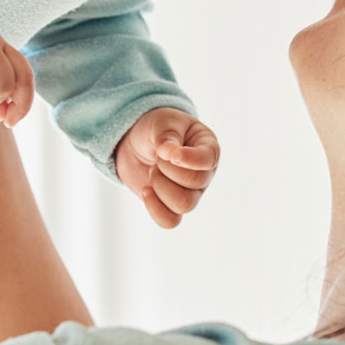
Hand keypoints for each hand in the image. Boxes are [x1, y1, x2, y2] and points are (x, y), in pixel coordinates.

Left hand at [115, 108, 219, 228]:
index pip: (208, 160)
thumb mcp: (162, 123)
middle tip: (157, 157)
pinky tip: (145, 190)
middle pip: (195, 183)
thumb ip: (168, 136)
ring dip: (161, 187)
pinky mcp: (172, 207)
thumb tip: (170, 154)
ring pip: (184, 205)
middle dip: (167, 169)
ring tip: (152, 171)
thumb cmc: (156, 128)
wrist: (135, 142)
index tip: (167, 153)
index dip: (188, 159)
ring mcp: (190, 193)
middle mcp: (204, 174)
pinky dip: (155, 209)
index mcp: (208, 149)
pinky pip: (170, 221)